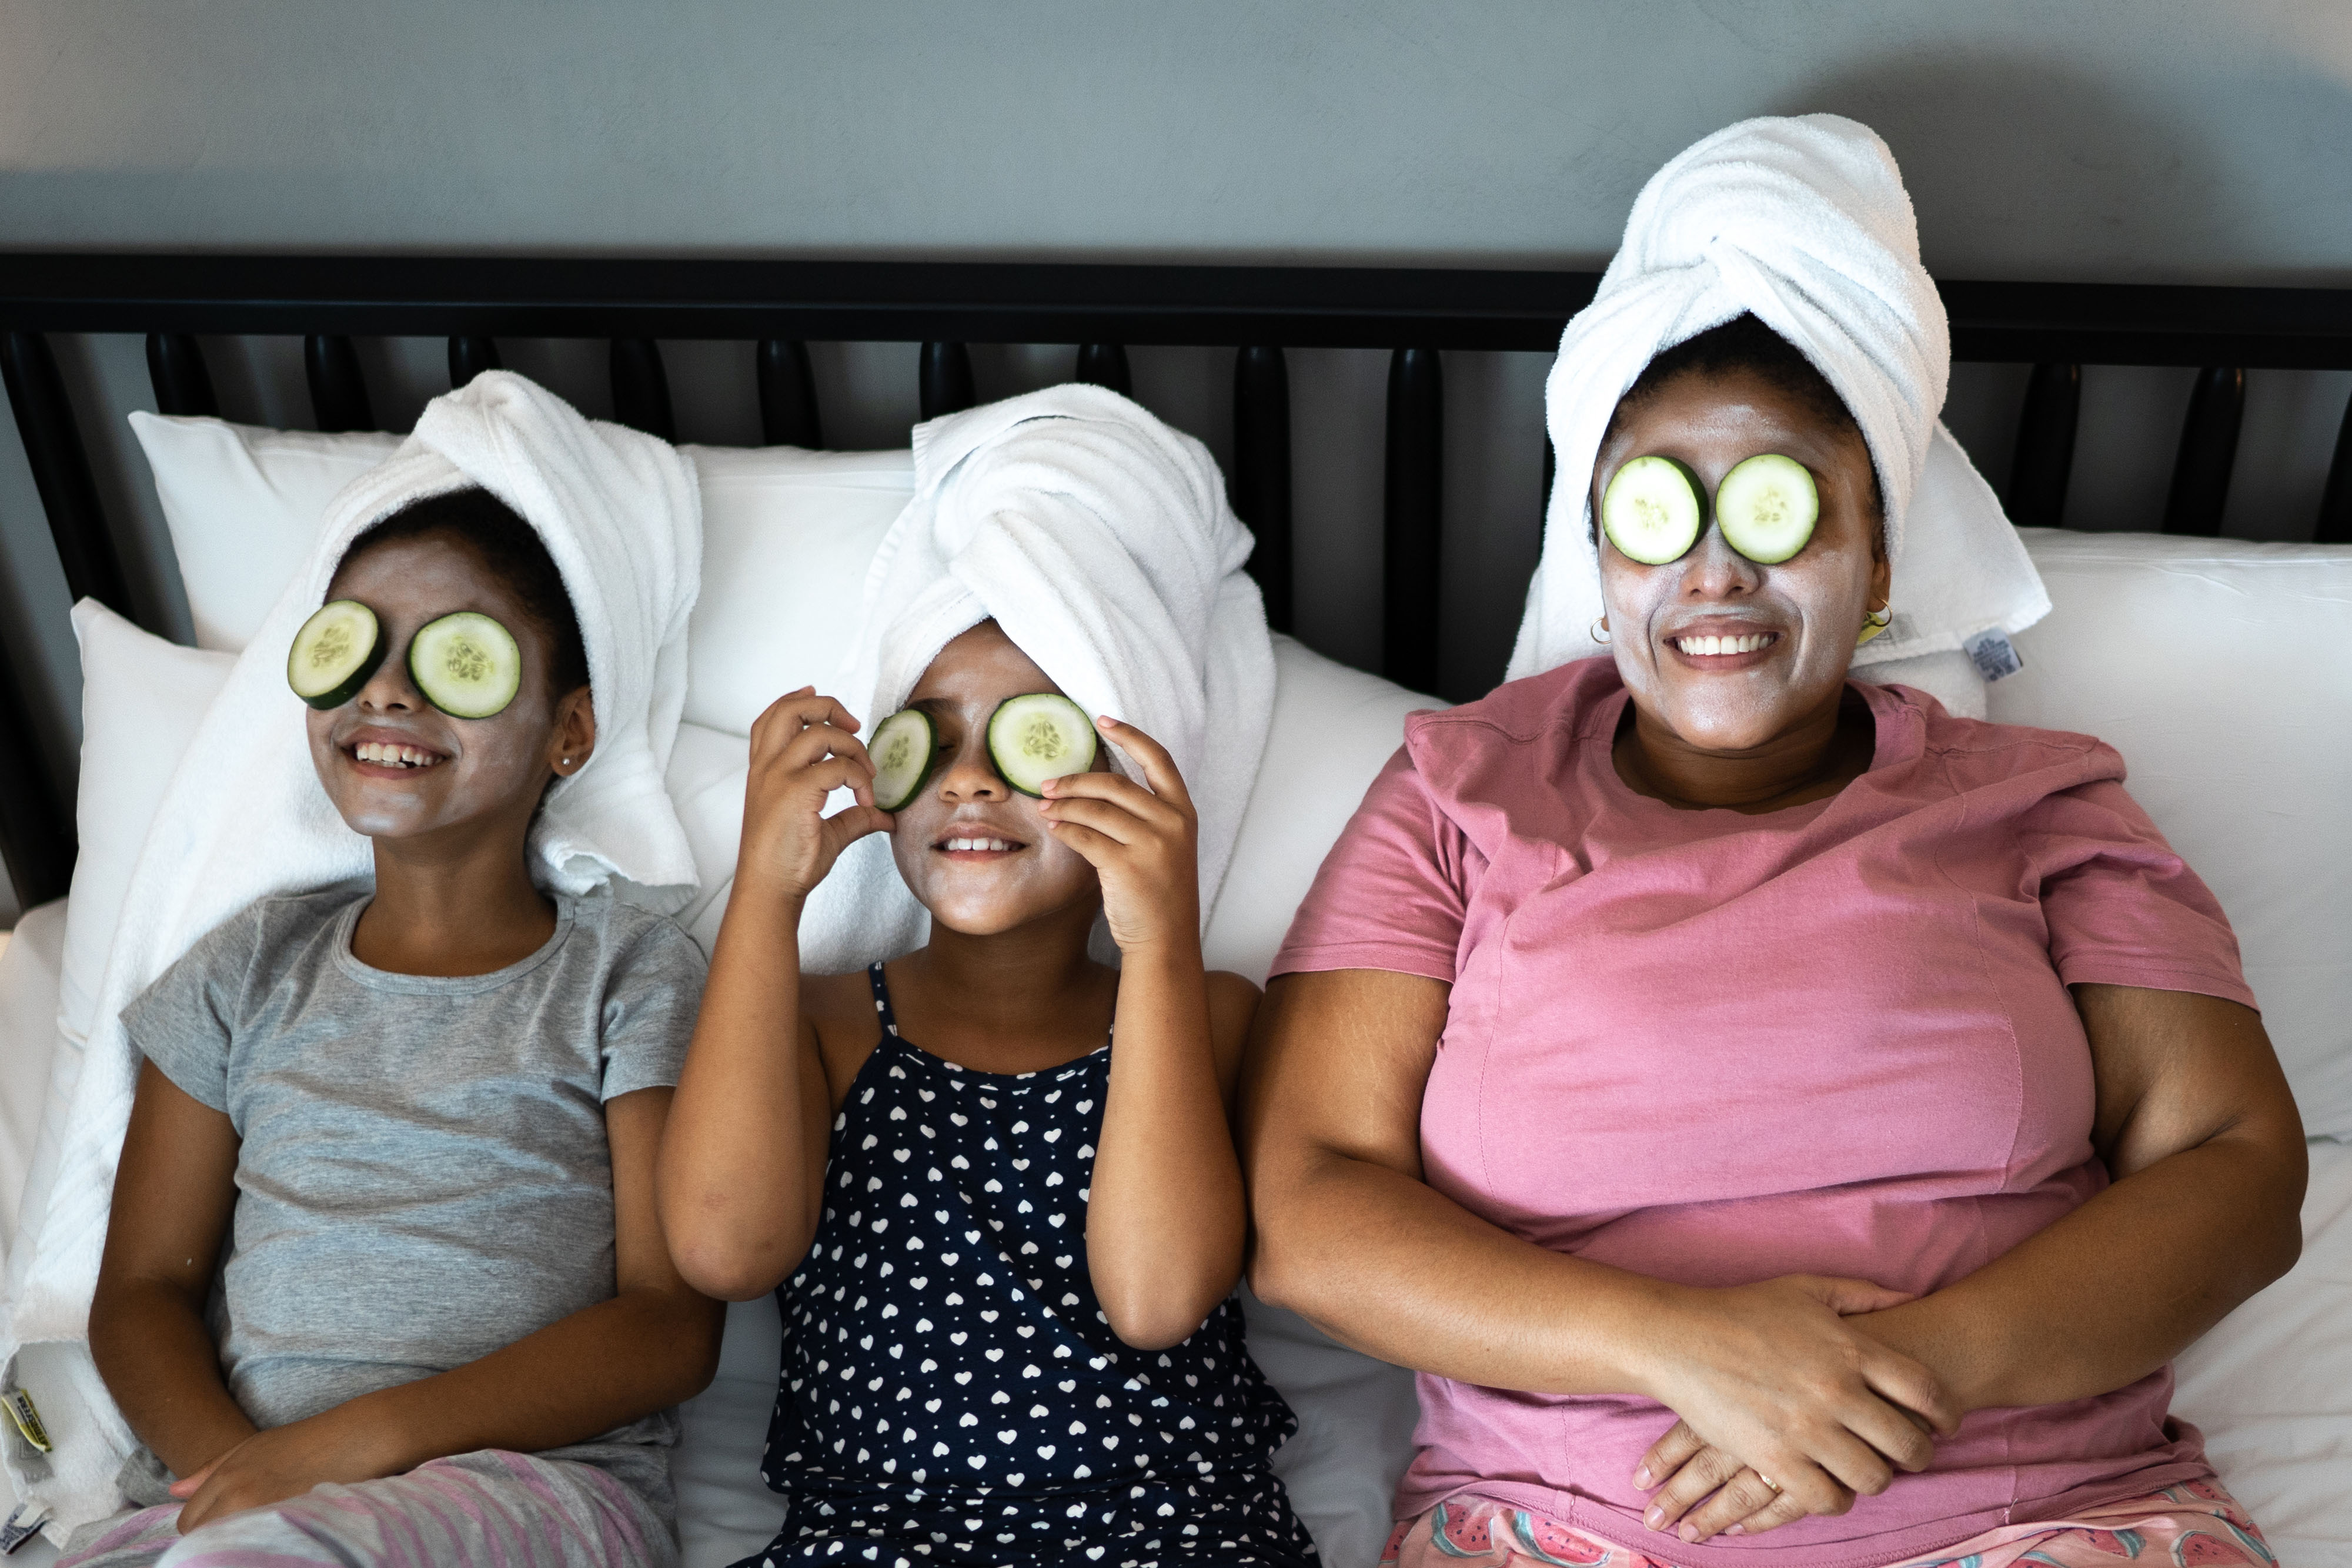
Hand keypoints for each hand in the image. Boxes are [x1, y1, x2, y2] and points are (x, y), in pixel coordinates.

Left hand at [169, 1403, 399, 1532]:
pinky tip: (274, 1540)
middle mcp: (238, 1497)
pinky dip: (259, 1547)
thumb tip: (174, 1493)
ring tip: (258, 1537)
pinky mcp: (289, 1526)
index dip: (202, 1527)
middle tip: (241, 1532)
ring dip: (234, 1545)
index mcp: (228, 1477)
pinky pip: (257, 1549)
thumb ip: (211, 1471)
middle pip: (201, 1538)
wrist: (357, 1437)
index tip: (222, 1526)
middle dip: (213, 1539)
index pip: (188, 1522)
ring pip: (226, 1547)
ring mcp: (263, 1513)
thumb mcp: (254, 1447)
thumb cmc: (307, 1441)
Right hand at [738, 688, 891, 903]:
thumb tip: (886, 816)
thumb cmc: (788, 863)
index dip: (794, 700)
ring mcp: (778, 777)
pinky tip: (866, 801)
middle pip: (791, 710)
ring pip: (819, 732)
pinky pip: (837, 767)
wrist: (770, 890)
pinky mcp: (796, 792)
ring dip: (853, 746)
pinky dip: (860, 778)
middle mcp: (767, 768)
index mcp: (764, 771)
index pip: (771, 718)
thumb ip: (854, 817)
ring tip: (867, 773)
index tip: (816, 693)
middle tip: (854, 725)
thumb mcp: (826, 831)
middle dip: (828, 707)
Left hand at [1036, 717, 1198, 953]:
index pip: (1158, 759)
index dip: (1130, 734)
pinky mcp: (1126, 865)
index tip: (1102, 720)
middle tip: (1048, 783)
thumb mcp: (1166, 846)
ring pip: (1096, 808)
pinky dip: (1065, 829)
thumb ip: (1144, 815)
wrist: (1166, 939)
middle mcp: (1172, 823)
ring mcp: (1152, 844)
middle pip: (1116, 783)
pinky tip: (1053, 827)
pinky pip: (1085, 836)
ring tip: (1044, 805)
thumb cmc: (1159, 893)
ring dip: (1064, 804)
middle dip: (1076, 779)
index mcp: (1183, 812)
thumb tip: (1093, 787)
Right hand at [1632, 1276, 1956, 1544]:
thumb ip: (1862, 1294)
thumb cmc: (1741, 1310)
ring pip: (1873, 1478)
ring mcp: (1807, 1429)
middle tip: (1909, 1454)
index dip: (1946, 1414)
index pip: (1927, 1392)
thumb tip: (1909, 1297)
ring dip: (1876, 1478)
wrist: (1677, 1337)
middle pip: (1908, 1444)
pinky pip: (1828, 1498)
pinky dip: (1835, 1498)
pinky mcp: (1775, 1458)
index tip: (1944, 1424)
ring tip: (1867, 1470)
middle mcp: (1837, 1391)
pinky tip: (1829, 1486)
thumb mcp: (1806, 1289)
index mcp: (1851, 1348)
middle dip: (1918, 1455)